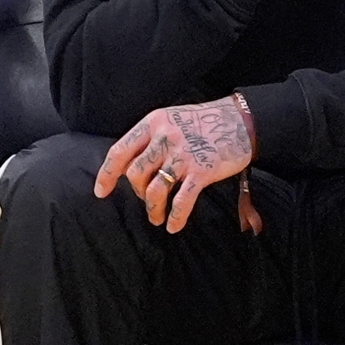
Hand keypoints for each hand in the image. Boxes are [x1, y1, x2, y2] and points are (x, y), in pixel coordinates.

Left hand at [95, 97, 254, 233]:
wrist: (242, 121)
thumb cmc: (206, 122)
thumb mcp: (172, 119)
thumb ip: (153, 138)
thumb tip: (133, 166)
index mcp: (154, 123)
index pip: (120, 151)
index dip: (107, 174)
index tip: (101, 192)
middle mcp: (166, 138)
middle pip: (136, 174)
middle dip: (138, 193)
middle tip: (146, 200)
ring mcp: (184, 155)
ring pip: (155, 190)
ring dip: (153, 209)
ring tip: (157, 218)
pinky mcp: (202, 171)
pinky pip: (182, 200)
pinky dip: (176, 217)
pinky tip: (174, 226)